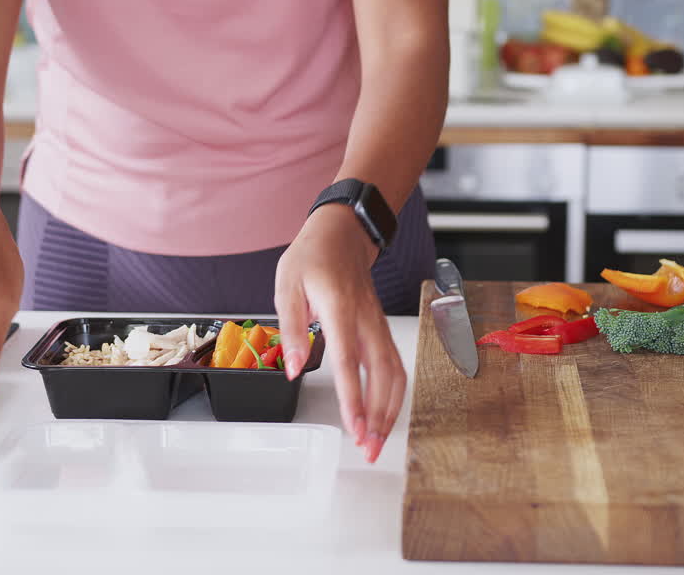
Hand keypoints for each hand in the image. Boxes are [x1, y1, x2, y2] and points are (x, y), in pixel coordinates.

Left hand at [275, 205, 404, 463]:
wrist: (343, 234)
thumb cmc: (314, 257)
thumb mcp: (287, 286)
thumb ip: (292, 330)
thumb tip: (294, 368)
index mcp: (340, 309)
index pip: (349, 361)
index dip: (353, 398)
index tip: (354, 427)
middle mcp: (366, 320)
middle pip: (382, 376)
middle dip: (378, 416)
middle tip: (368, 448)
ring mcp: (378, 326)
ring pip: (395, 375)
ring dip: (389, 411)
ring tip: (376, 441)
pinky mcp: (381, 331)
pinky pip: (395, 367)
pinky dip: (393, 396)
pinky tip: (384, 416)